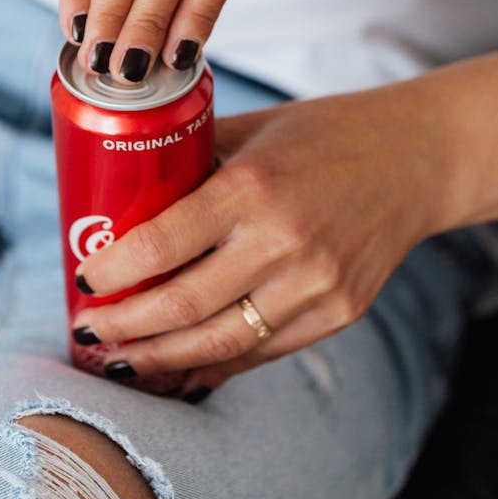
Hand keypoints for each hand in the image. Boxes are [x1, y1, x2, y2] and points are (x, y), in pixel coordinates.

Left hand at [71, 80, 446, 392]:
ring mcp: (315, 285)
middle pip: (182, 306)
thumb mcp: (251, 130)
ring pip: (218, 343)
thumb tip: (123, 201)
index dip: (114, 270)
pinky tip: (176, 368)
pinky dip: (212, 365)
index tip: (83, 279)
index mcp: (253, 186)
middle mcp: (284, 241)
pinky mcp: (338, 313)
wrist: (414, 160)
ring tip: (120, 358)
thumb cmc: (324, 134)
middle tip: (88, 329)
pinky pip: (260, 353)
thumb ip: (193, 162)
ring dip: (159, 359)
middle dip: (124, 327)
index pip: (163, 242)